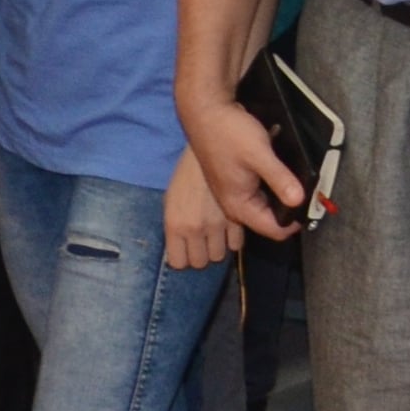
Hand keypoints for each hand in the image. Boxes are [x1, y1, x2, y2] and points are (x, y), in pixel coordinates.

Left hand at [163, 147, 240, 272]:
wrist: (211, 148)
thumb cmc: (187, 174)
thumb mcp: (172, 200)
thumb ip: (177, 228)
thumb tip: (182, 250)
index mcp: (175, 224)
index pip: (179, 263)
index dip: (184, 258)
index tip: (187, 250)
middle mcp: (195, 228)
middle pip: (201, 262)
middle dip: (202, 254)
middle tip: (204, 242)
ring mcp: (217, 224)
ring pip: (221, 255)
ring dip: (219, 247)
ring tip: (218, 234)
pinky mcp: (236, 219)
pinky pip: (237, 244)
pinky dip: (234, 239)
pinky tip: (230, 228)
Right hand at [183, 91, 302, 242]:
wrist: (206, 110)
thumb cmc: (228, 132)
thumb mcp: (259, 155)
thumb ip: (280, 180)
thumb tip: (300, 201)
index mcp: (239, 206)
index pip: (275, 230)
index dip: (296, 221)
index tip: (314, 204)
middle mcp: (235, 204)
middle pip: (271, 218)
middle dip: (291, 206)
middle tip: (309, 187)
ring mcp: (235, 191)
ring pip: (267, 202)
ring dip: (282, 193)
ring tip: (297, 176)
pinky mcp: (237, 178)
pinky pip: (260, 189)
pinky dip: (273, 182)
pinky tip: (280, 168)